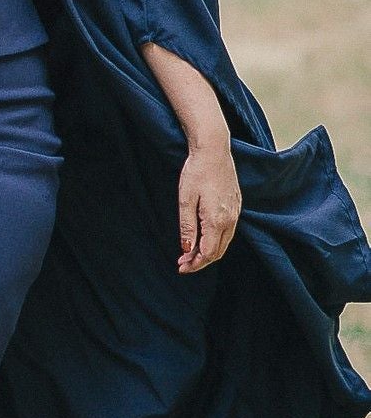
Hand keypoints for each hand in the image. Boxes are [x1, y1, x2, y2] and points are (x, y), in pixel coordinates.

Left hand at [177, 133, 240, 271]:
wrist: (214, 150)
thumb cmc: (197, 172)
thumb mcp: (186, 200)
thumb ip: (188, 227)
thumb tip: (187, 250)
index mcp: (217, 220)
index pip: (208, 253)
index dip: (195, 264)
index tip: (181, 267)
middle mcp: (231, 219)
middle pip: (218, 251)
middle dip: (201, 261)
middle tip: (182, 263)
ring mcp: (236, 212)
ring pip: (224, 242)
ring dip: (208, 251)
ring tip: (190, 253)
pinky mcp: (236, 205)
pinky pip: (228, 231)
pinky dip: (216, 240)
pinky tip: (203, 237)